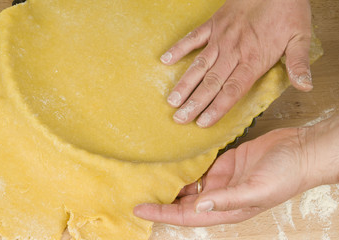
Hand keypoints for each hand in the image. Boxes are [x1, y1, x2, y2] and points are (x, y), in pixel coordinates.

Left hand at [134, 115, 338, 226]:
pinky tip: (173, 159)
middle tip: (139, 190)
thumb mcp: (257, 190)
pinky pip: (200, 164)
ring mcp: (222, 178)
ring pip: (190, 183)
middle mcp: (220, 195)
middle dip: (163, 199)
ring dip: (172, 180)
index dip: (163, 213)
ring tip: (150, 175)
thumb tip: (199, 206)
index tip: (140, 208)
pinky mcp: (225, 161)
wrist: (300, 151)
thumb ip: (228, 199)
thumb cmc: (286, 175)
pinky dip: (187, 164)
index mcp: (227, 208)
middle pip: (184, 201)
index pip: (187, 216)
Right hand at [163, 0, 312, 127]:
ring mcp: (220, 38)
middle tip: (180, 118)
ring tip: (172, 100)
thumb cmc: (287, 9)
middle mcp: (233, 52)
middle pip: (211, 83)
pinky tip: (165, 60)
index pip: (232, 90)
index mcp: (253, 59)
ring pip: (199, 65)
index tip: (202, 122)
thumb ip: (298, 64)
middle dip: (195, 103)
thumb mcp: (300, 36)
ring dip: (184, 83)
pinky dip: (178, 48)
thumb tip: (305, 87)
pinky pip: (193, 37)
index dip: (216, 108)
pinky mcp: (213, 24)